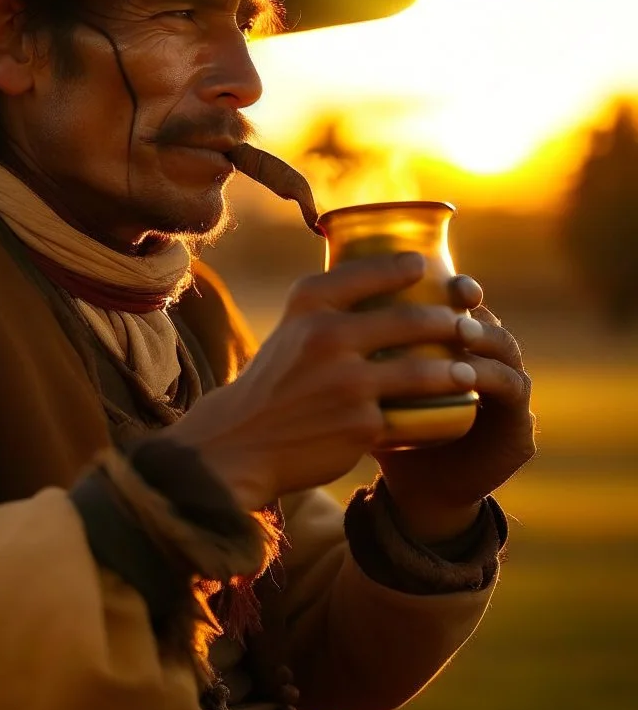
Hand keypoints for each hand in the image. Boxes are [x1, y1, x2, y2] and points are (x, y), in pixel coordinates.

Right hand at [161, 253, 478, 510]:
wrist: (240, 442)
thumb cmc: (274, 383)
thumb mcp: (291, 330)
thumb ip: (328, 306)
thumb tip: (384, 279)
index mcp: (308, 304)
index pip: (369, 271)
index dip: (406, 267)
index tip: (426, 268)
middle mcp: (327, 336)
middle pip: (410, 321)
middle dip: (450, 322)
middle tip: (468, 325)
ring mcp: (346, 382)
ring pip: (422, 370)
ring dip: (456, 370)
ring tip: (470, 371)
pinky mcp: (361, 424)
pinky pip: (410, 414)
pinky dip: (433, 413)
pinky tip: (450, 411)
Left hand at [374, 275, 535, 542]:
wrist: (414, 491)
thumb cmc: (389, 431)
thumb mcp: (371, 385)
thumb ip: (358, 348)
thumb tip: (314, 301)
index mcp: (457, 345)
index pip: (462, 306)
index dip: (454, 285)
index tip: (432, 269)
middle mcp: (488, 362)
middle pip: (488, 321)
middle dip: (472, 304)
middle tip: (456, 297)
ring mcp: (510, 396)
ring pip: (507, 353)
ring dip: (485, 340)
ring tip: (460, 335)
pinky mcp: (519, 431)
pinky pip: (513, 397)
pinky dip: (493, 381)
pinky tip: (468, 377)